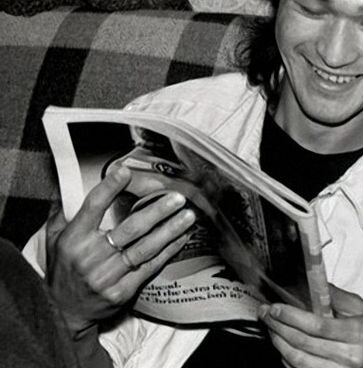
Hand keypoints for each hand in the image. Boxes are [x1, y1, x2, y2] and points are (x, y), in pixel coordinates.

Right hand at [45, 165, 195, 334]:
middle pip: (130, 229)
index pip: (93, 208)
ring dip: (169, 231)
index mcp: (73, 239)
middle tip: (176, 198)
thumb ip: (63, 212)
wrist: (64, 312)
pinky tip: (182, 237)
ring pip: (145, 249)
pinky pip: (150, 267)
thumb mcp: (54, 240)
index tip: (125, 171)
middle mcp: (91, 256)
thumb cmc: (63, 269)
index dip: (110, 188)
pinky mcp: (122, 291)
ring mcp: (108, 276)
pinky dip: (168, 251)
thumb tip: (70, 183)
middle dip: (156, 211)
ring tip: (188, 216)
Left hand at [260, 284, 362, 367]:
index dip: (292, 317)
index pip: (318, 325)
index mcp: (358, 334)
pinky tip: (283, 348)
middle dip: (278, 327)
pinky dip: (288, 361)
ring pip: (298, 362)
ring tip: (271, 330)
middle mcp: (349, 357)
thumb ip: (337, 297)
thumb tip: (313, 282)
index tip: (276, 308)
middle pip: (303, 343)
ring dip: (279, 344)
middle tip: (266, 314)